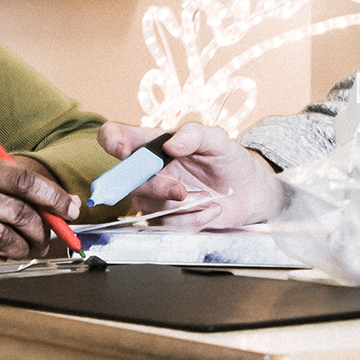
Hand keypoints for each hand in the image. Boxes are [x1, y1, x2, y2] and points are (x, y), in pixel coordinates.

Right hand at [0, 143, 80, 268]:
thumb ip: (8, 173)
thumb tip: (59, 198)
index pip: (20, 180)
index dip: (52, 196)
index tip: (70, 208)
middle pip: (15, 214)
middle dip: (42, 228)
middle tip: (50, 235)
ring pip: (1, 242)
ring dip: (25, 248)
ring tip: (30, 247)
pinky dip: (2, 262)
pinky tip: (5, 256)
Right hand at [96, 122, 284, 228]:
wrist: (248, 192)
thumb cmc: (227, 160)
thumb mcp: (217, 140)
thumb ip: (194, 134)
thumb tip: (170, 144)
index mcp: (152, 144)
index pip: (115, 136)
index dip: (111, 140)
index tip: (123, 149)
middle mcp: (147, 171)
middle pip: (126, 179)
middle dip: (154, 187)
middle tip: (180, 190)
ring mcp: (153, 198)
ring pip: (146, 205)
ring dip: (179, 205)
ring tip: (207, 197)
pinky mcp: (164, 220)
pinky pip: (167, 224)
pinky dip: (193, 218)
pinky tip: (211, 209)